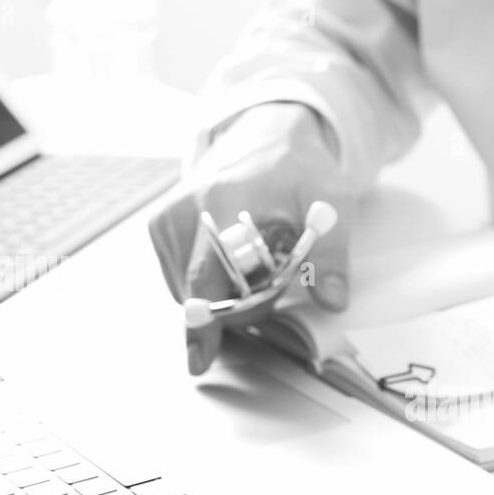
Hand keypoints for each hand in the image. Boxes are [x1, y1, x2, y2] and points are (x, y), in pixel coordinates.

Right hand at [148, 103, 352, 369]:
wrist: (265, 134)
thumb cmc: (297, 169)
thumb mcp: (329, 204)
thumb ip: (330, 255)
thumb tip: (334, 300)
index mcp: (223, 202)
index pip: (208, 277)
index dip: (206, 323)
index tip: (200, 359)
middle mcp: (185, 211)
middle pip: (201, 295)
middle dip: (239, 308)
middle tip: (274, 285)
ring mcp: (166, 220)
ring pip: (189, 294)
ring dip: (224, 298)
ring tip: (254, 266)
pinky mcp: (159, 228)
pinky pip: (180, 281)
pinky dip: (208, 285)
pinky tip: (232, 263)